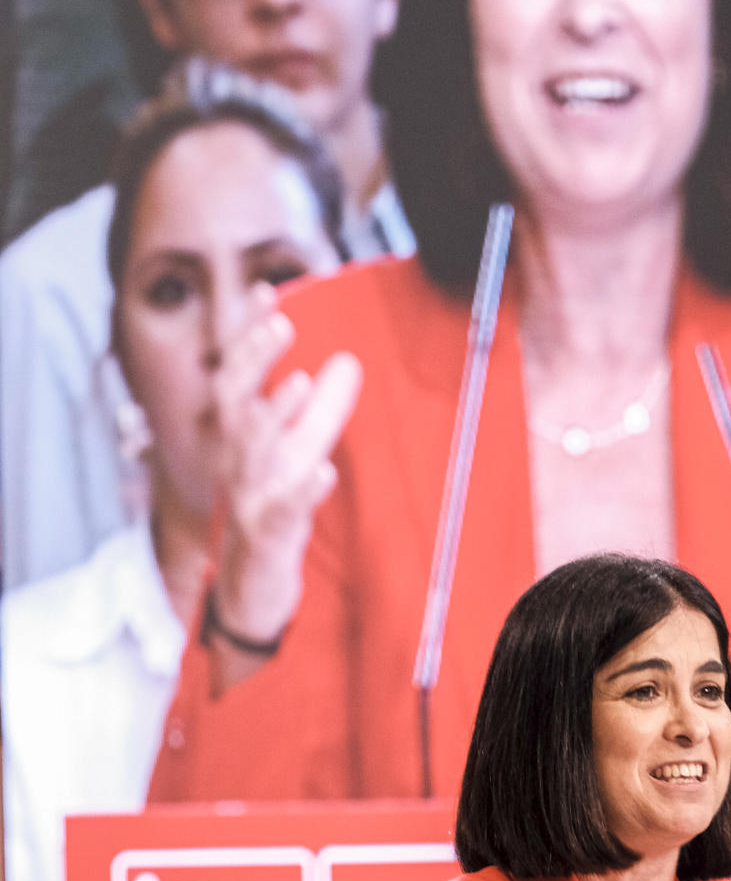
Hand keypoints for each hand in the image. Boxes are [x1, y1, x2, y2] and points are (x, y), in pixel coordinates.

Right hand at [212, 284, 362, 649]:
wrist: (252, 588)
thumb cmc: (273, 511)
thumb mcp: (301, 454)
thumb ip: (323, 410)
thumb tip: (347, 360)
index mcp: (241, 437)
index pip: (236, 375)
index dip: (247, 335)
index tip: (263, 292)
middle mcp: (237, 462)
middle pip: (232, 404)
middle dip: (252, 360)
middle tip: (280, 326)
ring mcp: (248, 500)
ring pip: (250, 454)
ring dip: (273, 415)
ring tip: (300, 382)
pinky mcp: (267, 538)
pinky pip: (281, 512)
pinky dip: (302, 490)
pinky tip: (323, 472)